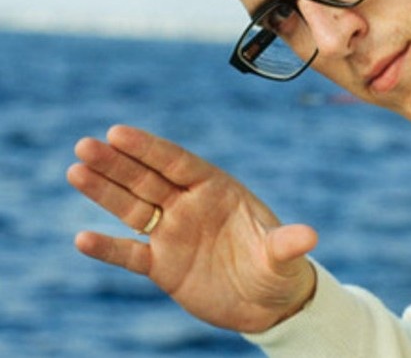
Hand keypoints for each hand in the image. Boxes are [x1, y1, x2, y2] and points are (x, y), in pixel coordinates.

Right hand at [67, 124, 317, 332]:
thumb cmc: (278, 267)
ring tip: (75, 170)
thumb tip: (309, 236)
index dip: (149, 148)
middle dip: (117, 162)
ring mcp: (173, 234)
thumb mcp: (283, 255)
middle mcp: (190, 205)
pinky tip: (82, 238)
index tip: (119, 132)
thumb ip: (287, 244)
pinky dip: (109, 248)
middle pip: (147, 178)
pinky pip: (130, 254)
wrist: (268, 303)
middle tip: (85, 144)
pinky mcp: (163, 266)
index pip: (177, 162)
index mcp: (216, 189)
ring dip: (104, 191)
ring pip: (132, 208)